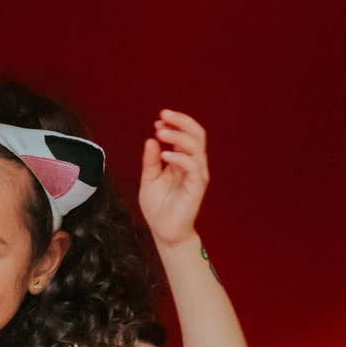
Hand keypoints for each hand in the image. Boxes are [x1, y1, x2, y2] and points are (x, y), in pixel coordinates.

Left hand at [139, 109, 209, 246]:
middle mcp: (192, 164)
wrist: (163, 231)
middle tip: (163, 115)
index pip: (186, 134)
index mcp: (182, 160)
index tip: (158, 119)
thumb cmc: (158, 206)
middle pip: (196, 134)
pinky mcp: (196, 187)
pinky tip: (164, 155)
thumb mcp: (149, 179)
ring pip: (196, 147)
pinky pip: (192, 167)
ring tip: (160, 133)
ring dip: (178, 136)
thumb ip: (150, 160)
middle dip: (182, 121)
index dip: (175, 123)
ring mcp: (196, 175)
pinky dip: (179, 158)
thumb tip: (151, 140)